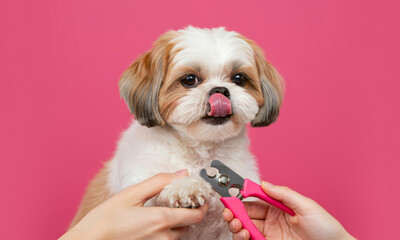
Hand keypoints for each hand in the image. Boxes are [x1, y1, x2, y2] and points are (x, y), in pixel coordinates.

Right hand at [60, 170, 207, 239]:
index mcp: (161, 220)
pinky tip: (153, 223)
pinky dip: (166, 232)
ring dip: (177, 223)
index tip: (200, 199)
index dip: (202, 207)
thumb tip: (181, 173)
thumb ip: (159, 182)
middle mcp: (163, 237)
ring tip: (164, 210)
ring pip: (177, 235)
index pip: (196, 216)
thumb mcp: (132, 193)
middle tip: (182, 202)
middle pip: (188, 226)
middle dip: (189, 214)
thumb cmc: (106, 218)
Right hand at [223, 181, 354, 239]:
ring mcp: (270, 233)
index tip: (232, 195)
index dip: (242, 196)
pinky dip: (242, 236)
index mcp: (279, 207)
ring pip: (245, 227)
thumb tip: (263, 184)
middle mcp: (272, 219)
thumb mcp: (306, 206)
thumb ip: (284, 194)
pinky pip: (251, 239)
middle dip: (234, 211)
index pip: (256, 199)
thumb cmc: (326, 228)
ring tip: (236, 224)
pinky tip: (243, 234)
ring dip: (236, 224)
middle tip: (229, 212)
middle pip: (246, 213)